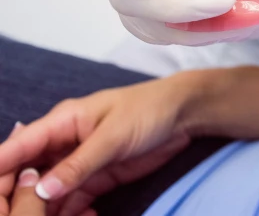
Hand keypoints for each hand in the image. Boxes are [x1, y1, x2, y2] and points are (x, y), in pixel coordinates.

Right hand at [0, 76, 199, 214]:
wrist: (184, 114)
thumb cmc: (148, 109)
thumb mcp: (113, 135)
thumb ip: (79, 163)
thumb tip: (42, 190)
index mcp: (61, 122)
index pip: (18, 148)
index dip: (1, 171)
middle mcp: (63, 144)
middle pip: (26, 175)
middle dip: (20, 198)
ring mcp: (78, 163)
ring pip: (46, 193)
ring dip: (44, 210)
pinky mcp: (96, 178)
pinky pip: (71, 200)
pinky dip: (69, 213)